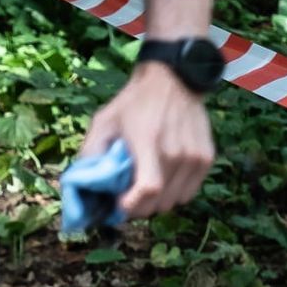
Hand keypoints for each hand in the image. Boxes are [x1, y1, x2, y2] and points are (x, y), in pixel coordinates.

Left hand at [81, 61, 214, 218]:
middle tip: (127, 197)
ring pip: (175, 201)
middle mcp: (177, 151)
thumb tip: (80, 184)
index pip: (148, 189)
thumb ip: (91, 152)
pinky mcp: (206, 158)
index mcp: (149, 141)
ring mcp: (195, 156)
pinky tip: (163, 179)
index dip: (131, 205)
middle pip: (160, 202)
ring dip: (157, 202)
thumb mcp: (104, 120)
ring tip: (145, 187)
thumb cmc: (134, 102)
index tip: (118, 204)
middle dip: (139, 207)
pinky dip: (174, 193)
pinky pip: (189, 192)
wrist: (173, 79)